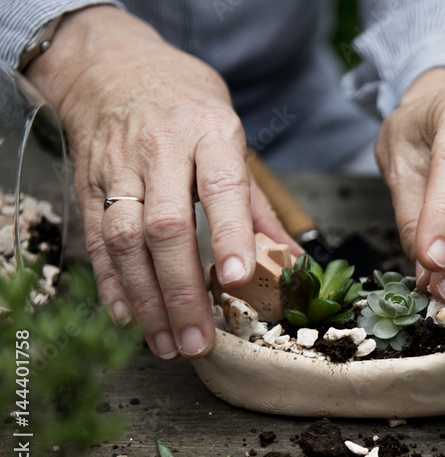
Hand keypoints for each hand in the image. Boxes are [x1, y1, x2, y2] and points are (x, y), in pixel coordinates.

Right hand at [26, 6, 296, 358]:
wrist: (116, 67)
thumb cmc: (189, 106)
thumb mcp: (234, 138)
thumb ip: (258, 204)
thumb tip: (296, 260)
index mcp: (210, 134)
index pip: (222, 189)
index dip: (230, 236)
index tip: (238, 279)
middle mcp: (162, 150)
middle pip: (169, 227)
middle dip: (184, 290)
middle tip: (200, 340)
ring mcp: (120, 167)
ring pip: (129, 240)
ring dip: (148, 299)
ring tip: (168, 343)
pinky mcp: (90, 184)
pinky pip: (99, 239)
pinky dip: (113, 283)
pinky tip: (130, 317)